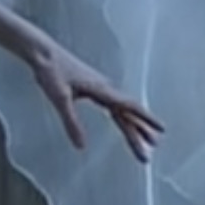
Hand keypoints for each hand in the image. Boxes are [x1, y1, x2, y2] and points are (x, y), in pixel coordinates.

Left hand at [21, 40, 164, 162]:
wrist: (44, 53)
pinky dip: (123, 117)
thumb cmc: (51, 71)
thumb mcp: (60, 99)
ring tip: (144, 142)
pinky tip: (124, 123)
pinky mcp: (94, 88)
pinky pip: (115, 106)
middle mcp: (106, 88)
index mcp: (102, 89)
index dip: (146, 119)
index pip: (129, 107)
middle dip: (140, 133)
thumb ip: (72, 122)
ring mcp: (101, 87)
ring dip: (134, 126)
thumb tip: (81, 146)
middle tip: (150, 151)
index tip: (160, 129)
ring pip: (123, 110)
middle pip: (128, 113)